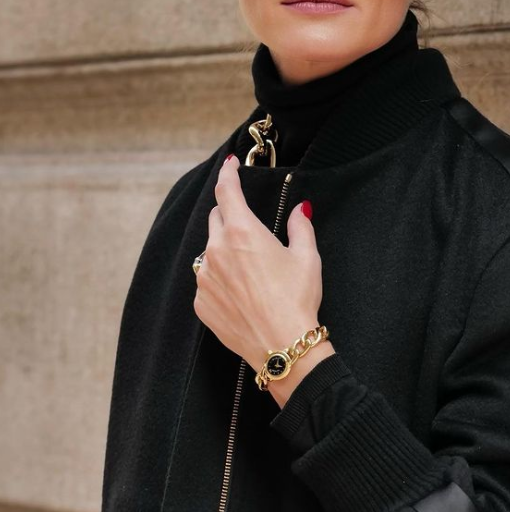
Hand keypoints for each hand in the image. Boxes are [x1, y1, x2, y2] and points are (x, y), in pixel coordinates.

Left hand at [193, 153, 325, 383]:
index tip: (230, 164)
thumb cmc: (297, 299)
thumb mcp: (307, 257)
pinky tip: (243, 294)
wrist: (283, 347)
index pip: (226, 191)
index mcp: (242, 232)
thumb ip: (301, 227)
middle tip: (252, 231)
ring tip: (252, 272)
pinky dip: (220, 279)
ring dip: (225, 251)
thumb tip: (301, 209)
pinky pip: (207, 280)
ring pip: (210, 251)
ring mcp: (205, 278)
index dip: (228, 173)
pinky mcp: (201, 303)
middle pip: (216, 218)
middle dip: (231, 216)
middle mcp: (216, 250)